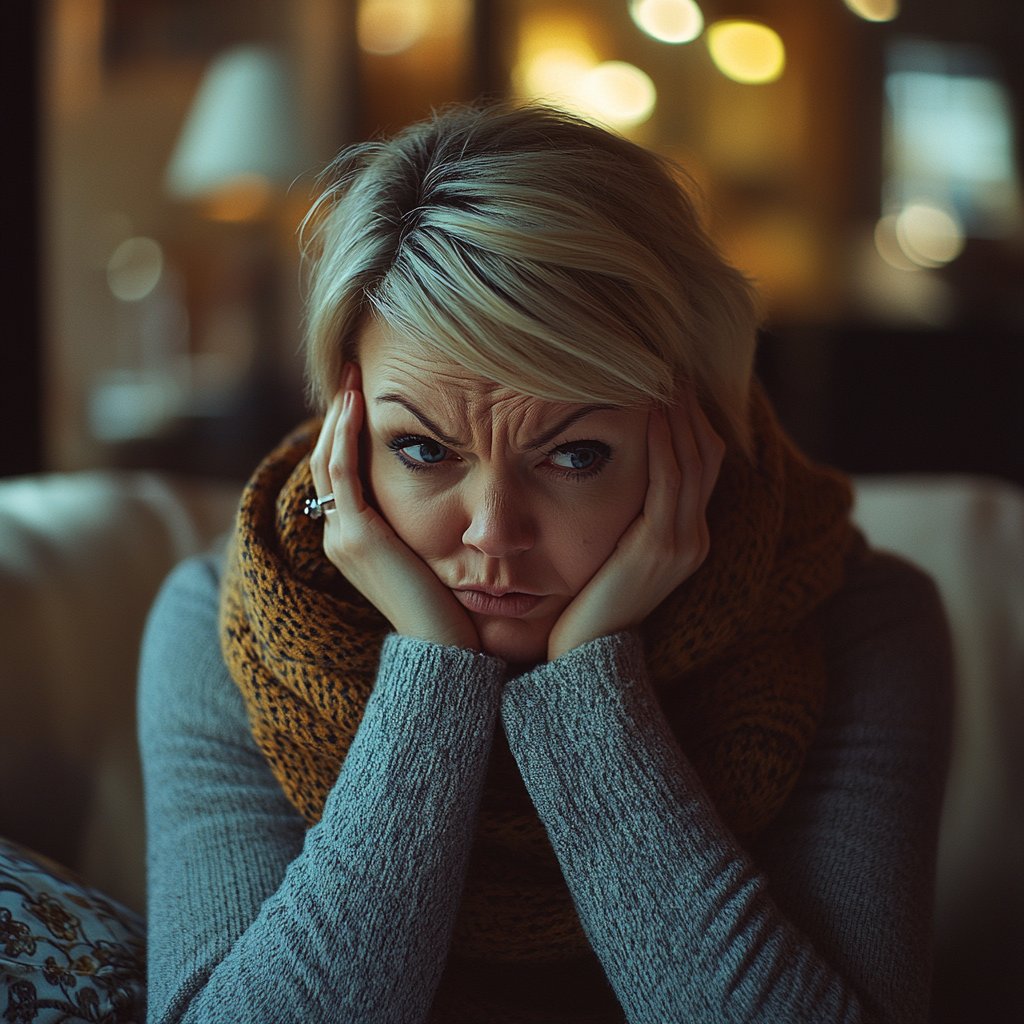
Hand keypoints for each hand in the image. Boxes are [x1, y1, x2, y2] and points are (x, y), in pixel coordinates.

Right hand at [310, 363, 480, 651]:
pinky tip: (354, 402)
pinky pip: (340, 472)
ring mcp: (341, 536)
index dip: (346, 431)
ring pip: (327, 460)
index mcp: (354, 539)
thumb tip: (454, 487)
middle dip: (338, 414)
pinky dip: (343, 434)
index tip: (364, 393)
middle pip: (326, 460)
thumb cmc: (451, 607)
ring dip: (337, 415)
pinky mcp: (354, 536)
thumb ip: (427, 521)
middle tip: (352, 371)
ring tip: (351, 375)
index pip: (340, 473)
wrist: (447, 651)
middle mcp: (338, 535)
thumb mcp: (434, 553)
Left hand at [546, 385, 724, 660]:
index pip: (702, 462)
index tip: (669, 381)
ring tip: (663, 374)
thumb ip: (621, 515)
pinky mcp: (661, 547)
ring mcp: (683, 542)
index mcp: (687, 536)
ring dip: (678, 414)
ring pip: (693, 461)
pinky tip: (649, 412)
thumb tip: (601, 469)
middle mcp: (694, 537)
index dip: (690, 419)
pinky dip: (662, 442)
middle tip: (671, 363)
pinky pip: (669, 481)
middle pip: (706, 454)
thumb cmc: (587, 602)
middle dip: (689, 406)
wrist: (583, 656)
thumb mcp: (612, 551)